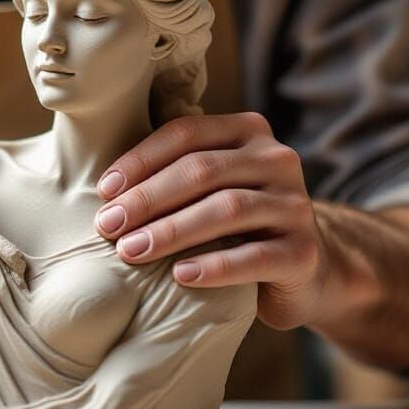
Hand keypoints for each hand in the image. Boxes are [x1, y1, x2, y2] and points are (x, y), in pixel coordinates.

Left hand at [94, 112, 325, 328]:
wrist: (303, 269)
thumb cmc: (235, 225)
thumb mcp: (209, 188)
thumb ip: (172, 173)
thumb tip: (104, 190)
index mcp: (247, 132)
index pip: (186, 134)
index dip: (141, 160)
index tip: (104, 191)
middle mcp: (277, 160)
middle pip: (202, 170)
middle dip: (147, 198)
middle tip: (107, 226)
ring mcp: (295, 205)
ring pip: (227, 209)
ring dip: (171, 231)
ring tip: (131, 250)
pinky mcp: (304, 251)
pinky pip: (255, 256)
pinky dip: (214, 266)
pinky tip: (180, 276)